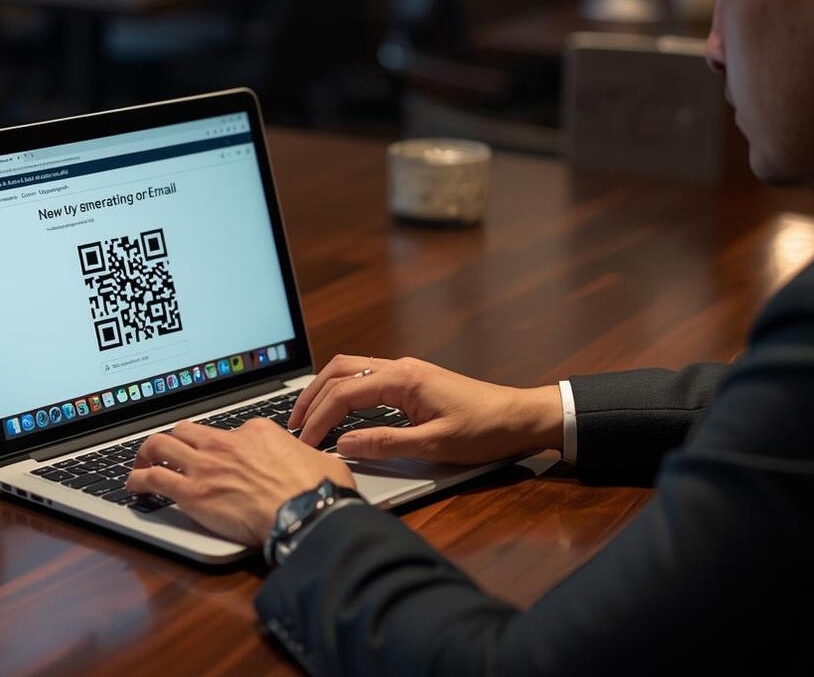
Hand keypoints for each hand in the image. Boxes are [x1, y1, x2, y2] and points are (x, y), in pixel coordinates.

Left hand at [125, 419, 354, 545]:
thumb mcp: (318, 458)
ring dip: (148, 453)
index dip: (220, 445)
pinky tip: (134, 485)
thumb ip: (301, 456)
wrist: (307, 513)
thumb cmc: (319, 491)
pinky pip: (153, 479)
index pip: (226, 431)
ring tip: (142, 463)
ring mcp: (206, 466)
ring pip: (161, 445)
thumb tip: (308, 463)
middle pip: (186, 430)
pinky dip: (138, 479)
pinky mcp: (192, 493)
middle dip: (174, 439)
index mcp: (256, 430)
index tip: (218, 458)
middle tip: (168, 451)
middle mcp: (226, 442)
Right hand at [289, 355, 562, 464]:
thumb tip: (343, 444)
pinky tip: (339, 413)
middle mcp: (401, 368)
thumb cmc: (483, 431)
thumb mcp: (433, 445)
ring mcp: (407, 372)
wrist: (520, 417)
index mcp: (402, 379)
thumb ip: (385, 444)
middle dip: (311, 396)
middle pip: (340, 371)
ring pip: (352, 370)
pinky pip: (367, 379)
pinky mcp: (413, 381)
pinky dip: (344, 392)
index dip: (318, 419)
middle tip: (293, 426)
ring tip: (308, 419)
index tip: (303, 443)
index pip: (344, 393)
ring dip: (326, 391)